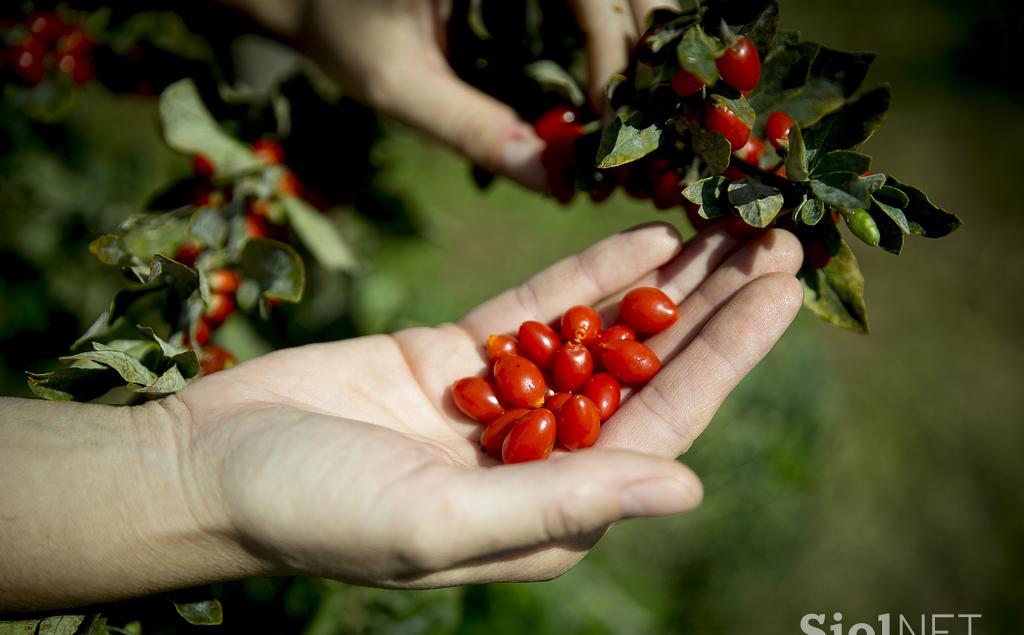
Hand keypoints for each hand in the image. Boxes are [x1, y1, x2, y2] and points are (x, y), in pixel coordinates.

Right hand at [170, 223, 802, 587]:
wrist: (209, 469)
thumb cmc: (317, 513)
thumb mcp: (441, 520)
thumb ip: (564, 503)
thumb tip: (689, 490)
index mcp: (551, 510)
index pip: (662, 427)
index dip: (726, 357)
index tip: (781, 293)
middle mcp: (538, 457)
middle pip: (647, 372)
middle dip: (713, 307)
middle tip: (777, 238)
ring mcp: (498, 403)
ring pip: (601, 333)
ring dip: (664, 281)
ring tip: (726, 222)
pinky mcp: (453, 357)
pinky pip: (537, 308)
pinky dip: (588, 272)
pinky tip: (643, 236)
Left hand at [285, 0, 680, 189]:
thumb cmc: (337, 28)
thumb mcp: (396, 84)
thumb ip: (472, 130)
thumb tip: (559, 185)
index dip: (614, 50)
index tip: (610, 119)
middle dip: (644, 53)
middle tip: (646, 129)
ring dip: (637, 49)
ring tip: (637, 118)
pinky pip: (592, 3)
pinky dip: (613, 41)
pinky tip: (617, 94)